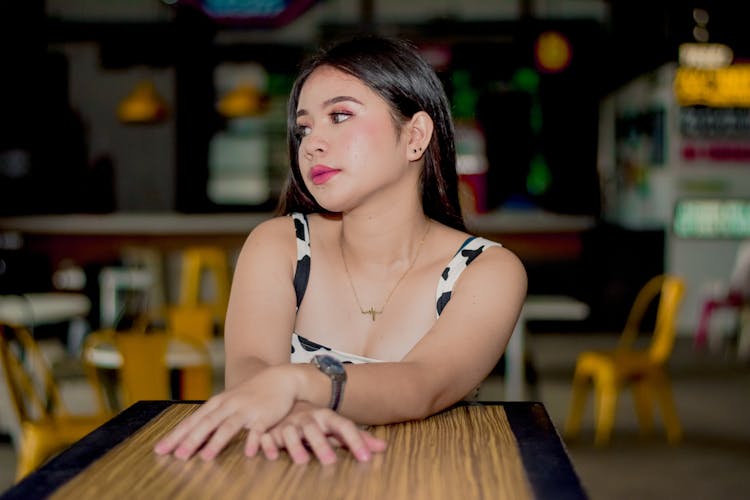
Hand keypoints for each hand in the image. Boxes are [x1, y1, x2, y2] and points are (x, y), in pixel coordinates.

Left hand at [154, 365, 298, 459]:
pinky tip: (249, 453)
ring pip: (229, 426)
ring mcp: (246, 410)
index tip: (160, 449)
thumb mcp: (229, 401)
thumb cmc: (251, 393)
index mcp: (218, 403)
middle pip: (206, 423)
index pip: (193, 420)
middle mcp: (229, 405)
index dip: (176, 435)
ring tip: (204, 457)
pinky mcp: (264, 416)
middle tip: (176, 456)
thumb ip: (212, 417)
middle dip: (190, 440)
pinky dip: (253, 441)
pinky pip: (258, 430)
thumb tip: (190, 434)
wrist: (280, 378)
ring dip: (216, 442)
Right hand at [258, 402, 385, 464]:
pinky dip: (267, 445)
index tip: (366, 458)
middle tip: (331, 463)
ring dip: (295, 446)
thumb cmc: (316, 421)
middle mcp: (308, 419)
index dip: (355, 441)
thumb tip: (383, 448)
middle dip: (322, 446)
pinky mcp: (271, 430)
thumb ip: (358, 438)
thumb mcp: (336, 428)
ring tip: (301, 461)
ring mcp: (289, 423)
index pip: (344, 427)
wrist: (286, 401)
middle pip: (316, 431)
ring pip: (291, 433)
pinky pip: (267, 437)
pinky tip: (270, 456)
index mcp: (327, 417)